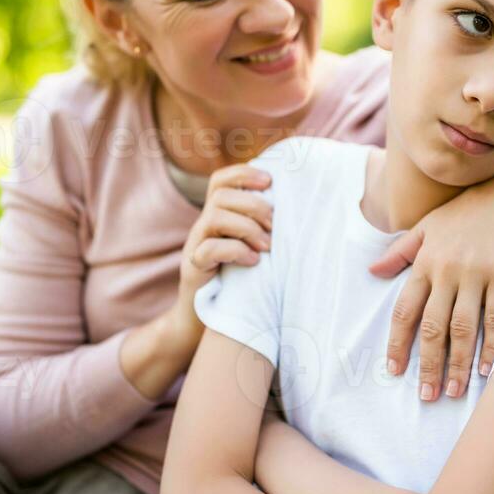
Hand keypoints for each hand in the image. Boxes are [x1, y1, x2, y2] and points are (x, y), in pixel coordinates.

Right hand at [171, 163, 274, 347]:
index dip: (244, 174)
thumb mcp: (251, 248)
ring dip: (247, 228)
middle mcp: (203, 225)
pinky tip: (253, 262)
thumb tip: (300, 211)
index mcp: (216, 215)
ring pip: (214, 216)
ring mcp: (195, 245)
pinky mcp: (193, 268)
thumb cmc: (238, 280)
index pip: (221, 180)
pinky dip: (235, 251)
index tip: (270, 181)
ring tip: (267, 247)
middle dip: (254, 205)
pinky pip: (208, 249)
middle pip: (221, 195)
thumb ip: (264, 228)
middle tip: (275, 225)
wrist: (204, 319)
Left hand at [369, 170, 493, 400]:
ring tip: (452, 391)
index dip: (398, 343)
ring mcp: (478, 273)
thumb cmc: (472, 208)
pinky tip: (485, 369)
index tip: (394, 370)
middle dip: (427, 365)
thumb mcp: (430, 224)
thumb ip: (401, 251)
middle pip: (433, 326)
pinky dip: (490, 346)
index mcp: (426, 260)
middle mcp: (448, 269)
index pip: (405, 310)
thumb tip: (372, 272)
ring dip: (456, 364)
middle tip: (426, 396)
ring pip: (462, 328)